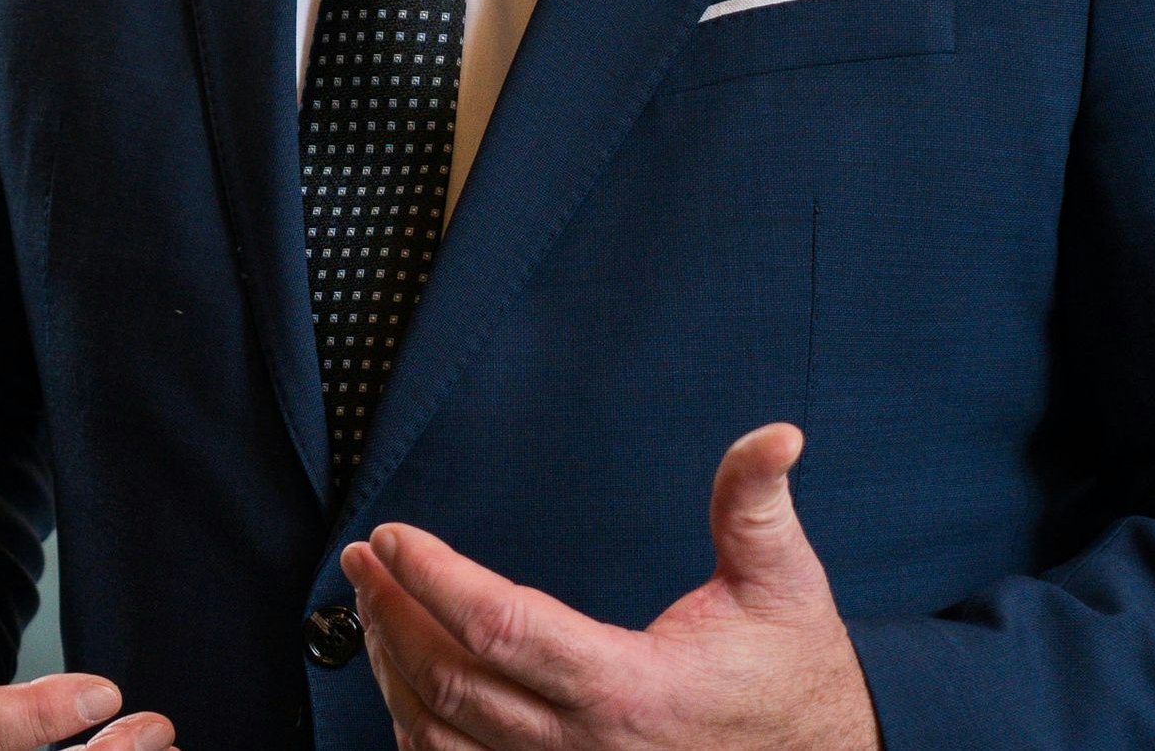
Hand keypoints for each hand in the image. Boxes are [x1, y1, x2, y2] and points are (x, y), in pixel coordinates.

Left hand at [343, 423, 876, 750]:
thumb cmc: (789, 673)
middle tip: (364, 559)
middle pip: (449, 683)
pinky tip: (406, 684)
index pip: (497, 627)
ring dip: (392, 672)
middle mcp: (585, 749)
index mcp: (629, 689)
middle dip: (390, 613)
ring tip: (374, 609)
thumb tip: (776, 435)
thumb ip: (756, 503)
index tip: (391, 537)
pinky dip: (417, 733)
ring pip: (439, 740)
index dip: (431, 578)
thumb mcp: (781, 582)